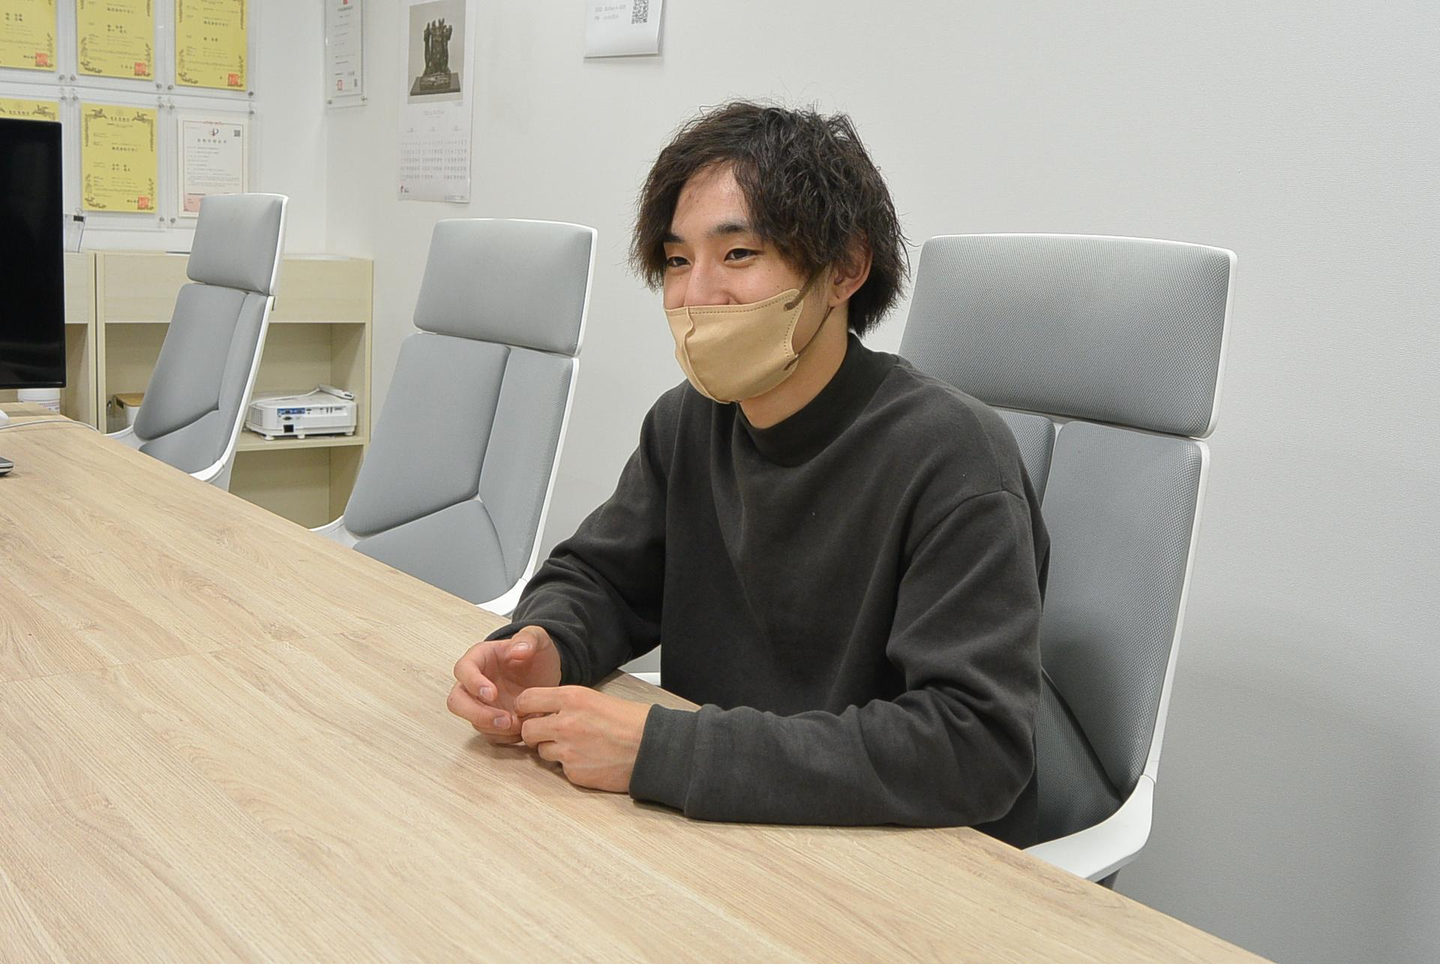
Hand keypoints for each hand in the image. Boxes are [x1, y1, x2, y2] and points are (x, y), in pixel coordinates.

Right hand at [448, 625, 562, 743]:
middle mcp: (474, 683)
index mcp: (479, 658)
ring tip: (519, 724)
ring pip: (473, 721)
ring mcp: (481, 704)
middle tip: (504, 719)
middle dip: (478, 714)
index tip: (492, 693)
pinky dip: (503, 737)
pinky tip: (520, 731)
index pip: (463, 670)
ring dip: (494, 728)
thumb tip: (518, 650)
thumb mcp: (537, 638)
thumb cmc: (535, 653)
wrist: (546, 672)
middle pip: (457, 702)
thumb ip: (528, 639)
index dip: (473, 683)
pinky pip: (489, 734)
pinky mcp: (492, 720)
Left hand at [515, 686, 653, 792]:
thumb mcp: (597, 699)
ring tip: (577, 746)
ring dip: (553, 750)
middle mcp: (564, 723)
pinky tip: (589, 759)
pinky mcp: (574, 772)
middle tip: (547, 734)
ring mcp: (567, 750)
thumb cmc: (634, 723)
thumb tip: (548, 711)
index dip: (525, 708)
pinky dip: (570, 766)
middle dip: (535, 733)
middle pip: (527, 730)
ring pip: (541, 752)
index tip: (528, 713)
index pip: (527, 700)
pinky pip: (561, 769)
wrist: (653, 748)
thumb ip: (569, 704)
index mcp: (572, 698)